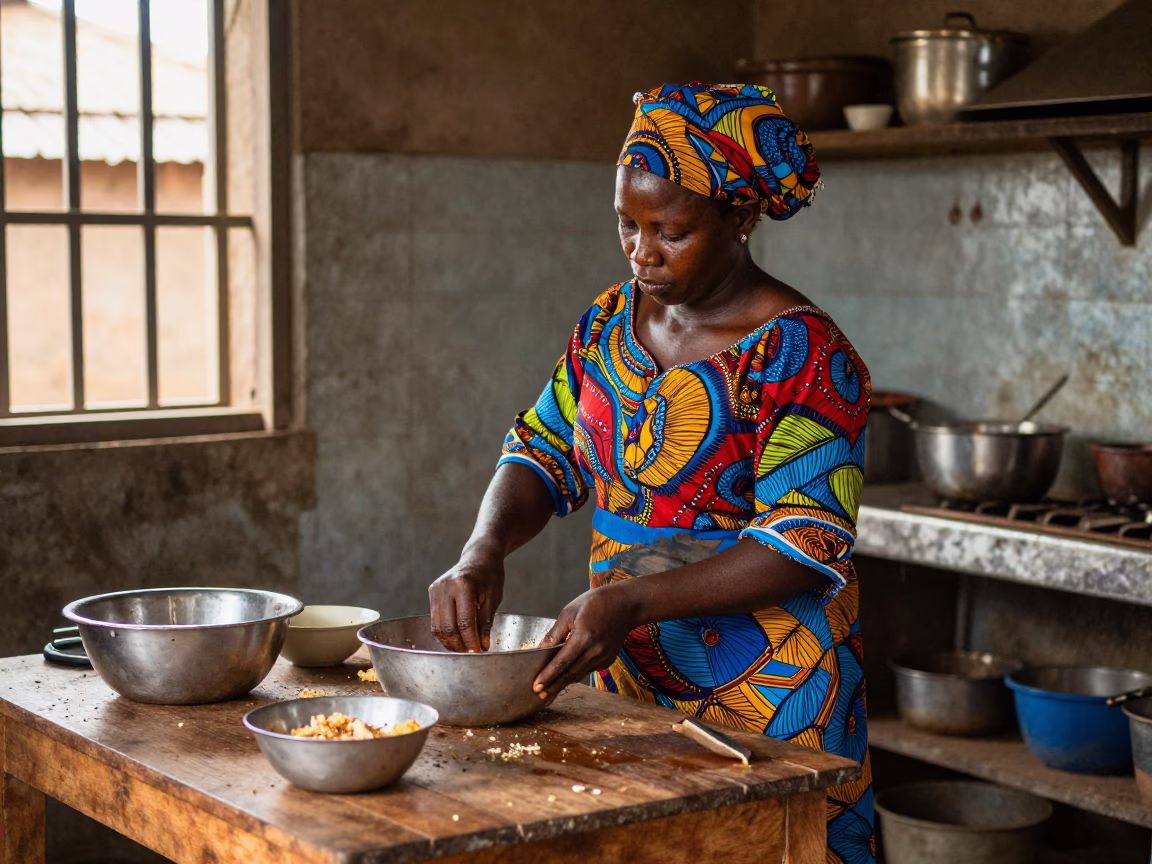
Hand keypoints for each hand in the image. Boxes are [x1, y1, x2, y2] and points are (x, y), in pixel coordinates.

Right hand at [428, 547, 503, 652]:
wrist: (478, 556)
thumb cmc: (490, 576)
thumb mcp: (493, 598)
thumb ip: (485, 623)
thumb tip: (482, 647)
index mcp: (463, 584)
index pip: (465, 622)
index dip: (471, 641)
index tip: (479, 652)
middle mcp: (445, 586)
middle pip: (448, 627)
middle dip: (460, 645)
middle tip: (471, 653)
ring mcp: (436, 589)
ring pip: (438, 627)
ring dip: (450, 642)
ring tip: (464, 649)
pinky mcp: (432, 592)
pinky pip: (435, 620)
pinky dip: (445, 633)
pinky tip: (456, 639)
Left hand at [532, 587, 638, 703]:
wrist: (626, 605)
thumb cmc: (597, 603)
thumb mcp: (570, 611)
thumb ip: (556, 633)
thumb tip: (541, 649)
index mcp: (584, 637)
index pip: (562, 662)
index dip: (548, 676)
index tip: (536, 687)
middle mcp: (595, 651)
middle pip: (570, 674)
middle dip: (554, 687)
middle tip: (539, 697)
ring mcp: (603, 657)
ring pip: (579, 674)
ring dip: (563, 684)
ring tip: (549, 693)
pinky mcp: (608, 660)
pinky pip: (588, 669)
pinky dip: (576, 674)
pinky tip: (566, 677)